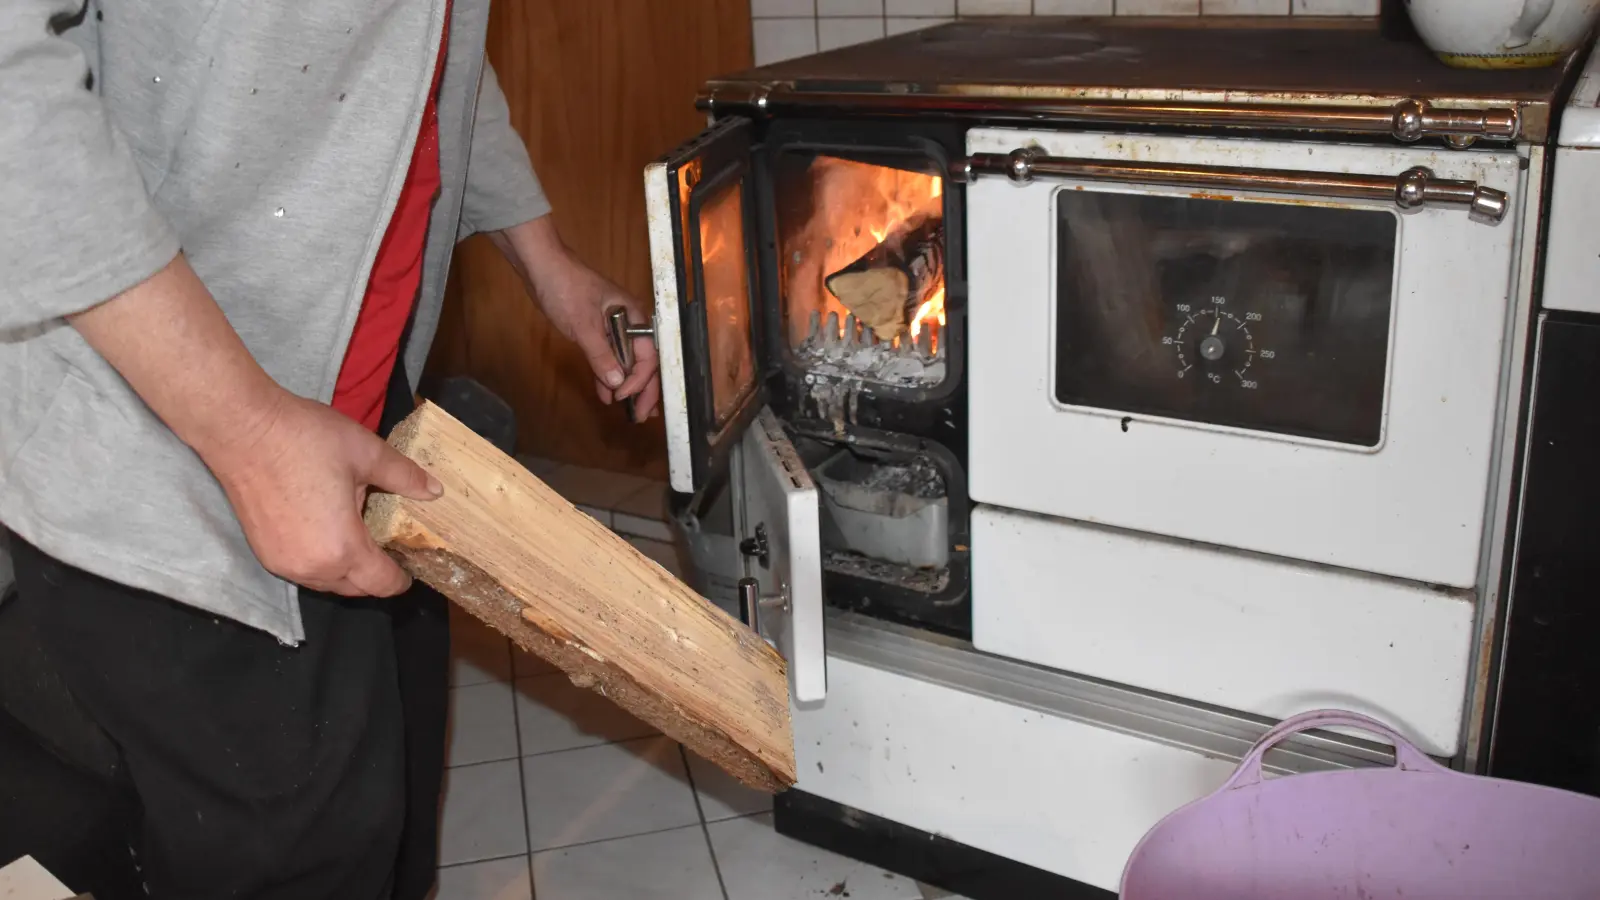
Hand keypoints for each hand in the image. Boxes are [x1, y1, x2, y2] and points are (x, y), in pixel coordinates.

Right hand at [208, 391, 443, 596]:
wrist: (241, 428)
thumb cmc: (305, 440)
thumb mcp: (366, 453)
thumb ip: (404, 477)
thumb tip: (435, 491)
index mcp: (342, 549)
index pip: (381, 584)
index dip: (402, 579)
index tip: (412, 565)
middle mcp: (311, 568)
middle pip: (355, 588)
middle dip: (376, 575)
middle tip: (390, 546)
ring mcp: (282, 563)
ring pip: (327, 583)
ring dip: (347, 570)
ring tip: (361, 536)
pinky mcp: (262, 552)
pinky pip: (303, 570)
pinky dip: (322, 561)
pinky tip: (329, 531)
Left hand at [493, 219, 660, 421]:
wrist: (542, 267)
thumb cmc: (566, 289)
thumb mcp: (584, 326)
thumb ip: (601, 356)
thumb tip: (617, 383)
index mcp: (635, 317)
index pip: (648, 356)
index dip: (639, 380)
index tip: (623, 396)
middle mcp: (630, 323)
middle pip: (644, 361)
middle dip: (643, 389)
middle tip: (640, 415)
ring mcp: (615, 327)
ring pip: (627, 362)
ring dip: (625, 385)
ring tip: (626, 410)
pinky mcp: (598, 330)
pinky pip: (609, 357)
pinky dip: (607, 374)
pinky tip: (605, 392)